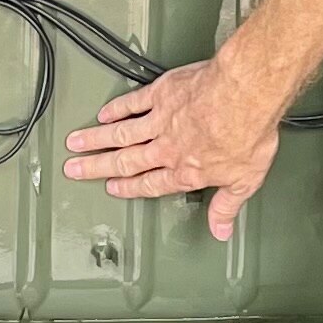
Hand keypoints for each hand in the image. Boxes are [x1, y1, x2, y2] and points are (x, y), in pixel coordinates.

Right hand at [61, 51, 283, 239]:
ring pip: (121, 134)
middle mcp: (167, 148)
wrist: (244, 93)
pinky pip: (133, 103)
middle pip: (125, 161)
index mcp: (184, 170)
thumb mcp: (245, 179)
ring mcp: (161, 120)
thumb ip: (227, 206)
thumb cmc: (248, 132)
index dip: (128, 188)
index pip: (150, 184)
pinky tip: (103, 113)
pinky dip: (117, 109)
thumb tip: (221, 229)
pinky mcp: (163, 93)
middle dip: (96, 167)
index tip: (111, 187)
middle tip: (74, 169)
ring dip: (95, 139)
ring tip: (74, 143)